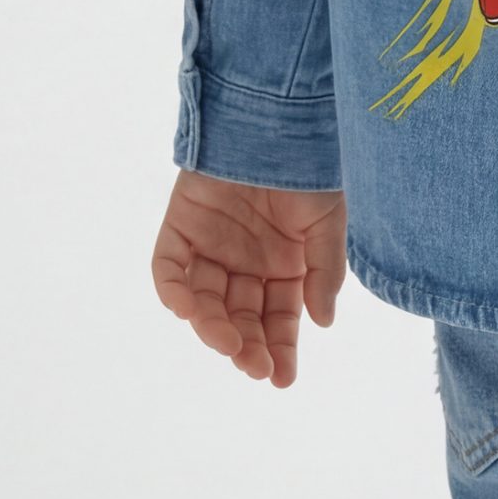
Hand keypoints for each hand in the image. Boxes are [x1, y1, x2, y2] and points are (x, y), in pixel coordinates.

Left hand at [151, 169, 345, 388]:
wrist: (277, 119)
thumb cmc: (309, 168)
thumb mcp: (328, 224)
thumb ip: (325, 272)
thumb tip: (322, 322)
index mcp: (282, 265)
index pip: (276, 318)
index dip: (279, 349)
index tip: (281, 378)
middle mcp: (244, 261)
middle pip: (239, 316)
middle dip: (248, 345)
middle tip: (256, 367)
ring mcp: (211, 245)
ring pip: (205, 300)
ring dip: (213, 326)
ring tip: (229, 343)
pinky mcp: (182, 226)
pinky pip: (169, 266)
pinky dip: (172, 290)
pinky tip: (189, 310)